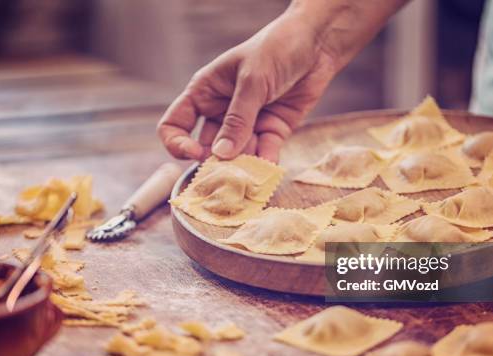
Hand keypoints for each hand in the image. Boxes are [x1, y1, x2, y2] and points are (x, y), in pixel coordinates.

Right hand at [157, 14, 336, 162]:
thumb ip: (238, 119)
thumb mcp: (253, 80)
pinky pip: (264, 153)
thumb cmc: (277, 49)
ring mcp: (247, 123)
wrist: (317, 43)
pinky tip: (268, 169)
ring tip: (250, 175)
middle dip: (216, 162)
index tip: (196, 154)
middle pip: (208, 146)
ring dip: (243, 167)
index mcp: (205, 92)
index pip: (176, 124)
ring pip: (237, 154)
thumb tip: (221, 154)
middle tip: (228, 174)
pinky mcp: (272, 130)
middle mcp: (222, 110)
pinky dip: (265, 164)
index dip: (178, 143)